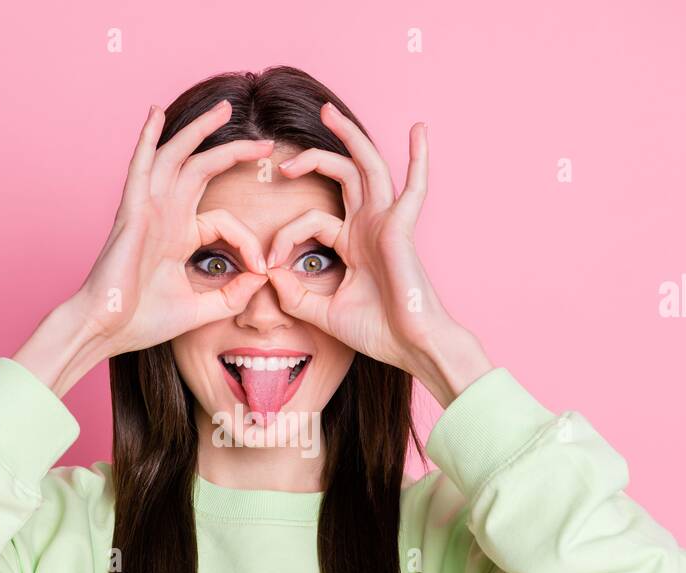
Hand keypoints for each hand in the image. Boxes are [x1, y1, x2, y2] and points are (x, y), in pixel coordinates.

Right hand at [15, 100, 272, 394]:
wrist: (105, 329)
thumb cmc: (143, 322)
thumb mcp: (201, 309)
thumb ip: (233, 295)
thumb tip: (264, 277)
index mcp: (178, 236)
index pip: (225, 222)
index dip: (250, 242)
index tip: (264, 268)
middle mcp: (164, 216)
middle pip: (200, 168)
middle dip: (230, 149)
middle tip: (263, 139)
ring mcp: (147, 211)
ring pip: (176, 157)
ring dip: (199, 131)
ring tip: (224, 109)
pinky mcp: (132, 213)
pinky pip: (141, 168)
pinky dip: (148, 140)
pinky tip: (155, 115)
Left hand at [264, 104, 492, 406]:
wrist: (410, 347)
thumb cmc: (377, 332)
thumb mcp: (322, 312)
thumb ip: (294, 294)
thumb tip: (267, 275)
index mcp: (352, 242)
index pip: (310, 220)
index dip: (284, 236)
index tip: (269, 263)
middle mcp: (369, 226)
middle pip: (343, 174)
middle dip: (314, 155)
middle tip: (283, 152)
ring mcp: (386, 223)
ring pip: (366, 167)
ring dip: (348, 137)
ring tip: (327, 113)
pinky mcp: (401, 228)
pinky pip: (413, 188)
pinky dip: (418, 159)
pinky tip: (418, 131)